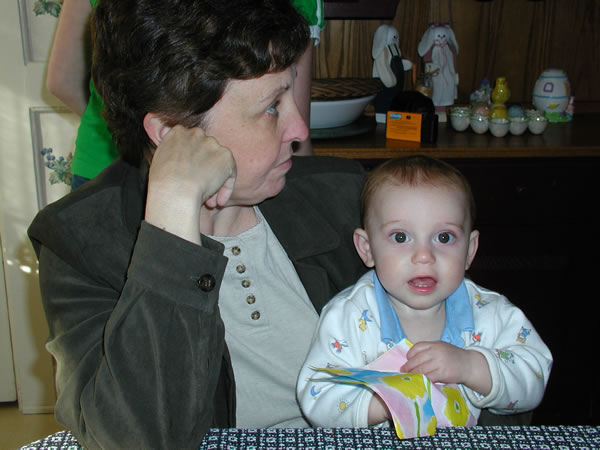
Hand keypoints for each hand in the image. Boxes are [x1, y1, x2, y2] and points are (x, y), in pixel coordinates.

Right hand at [145, 126, 235, 243]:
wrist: (175, 189)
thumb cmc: (162, 182)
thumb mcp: (159, 160)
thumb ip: (170, 152)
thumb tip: (175, 151)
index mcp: (177, 133)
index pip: (189, 145)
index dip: (190, 164)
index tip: (187, 179)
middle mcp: (196, 133)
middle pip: (204, 154)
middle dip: (203, 172)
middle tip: (198, 192)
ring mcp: (212, 143)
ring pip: (217, 164)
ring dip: (214, 182)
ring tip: (209, 201)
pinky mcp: (226, 155)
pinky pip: (230, 173)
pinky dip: (226, 188)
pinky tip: (218, 201)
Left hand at [402, 341, 490, 395]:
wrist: (469, 365)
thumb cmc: (453, 356)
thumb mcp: (441, 347)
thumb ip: (428, 350)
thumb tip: (411, 358)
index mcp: (434, 344)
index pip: (417, 347)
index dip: (410, 354)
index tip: (407, 360)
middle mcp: (436, 352)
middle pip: (417, 359)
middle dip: (408, 367)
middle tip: (403, 371)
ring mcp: (439, 363)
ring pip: (421, 369)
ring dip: (413, 374)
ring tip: (409, 377)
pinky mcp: (443, 373)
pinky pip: (429, 377)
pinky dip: (422, 380)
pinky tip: (419, 381)